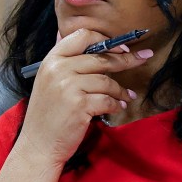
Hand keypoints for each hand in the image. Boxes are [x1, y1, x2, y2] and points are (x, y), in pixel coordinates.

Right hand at [16, 29, 151, 167]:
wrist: (38, 145)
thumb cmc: (48, 114)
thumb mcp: (48, 81)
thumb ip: (66, 60)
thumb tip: (87, 38)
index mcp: (51, 60)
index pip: (82, 36)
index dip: (106, 40)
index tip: (122, 47)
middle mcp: (58, 69)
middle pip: (101, 57)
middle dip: (126, 59)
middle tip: (143, 58)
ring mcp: (68, 87)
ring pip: (107, 81)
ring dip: (120, 90)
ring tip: (127, 96)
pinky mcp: (79, 105)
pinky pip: (108, 100)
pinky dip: (116, 104)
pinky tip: (118, 107)